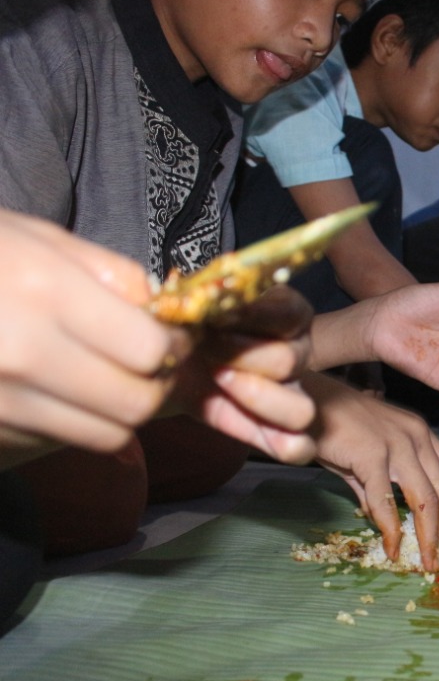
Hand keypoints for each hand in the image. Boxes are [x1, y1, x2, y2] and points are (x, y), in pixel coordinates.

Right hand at [0, 210, 181, 464]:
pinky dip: (73, 423)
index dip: (174, 347)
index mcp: (45, 292)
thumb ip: (113, 276)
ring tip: (107, 380)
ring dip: (120, 412)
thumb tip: (165, 315)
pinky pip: (57, 442)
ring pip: (104, 435)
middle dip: (156, 385)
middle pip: (135, 404)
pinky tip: (59, 391)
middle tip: (150, 366)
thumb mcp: (41, 239)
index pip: (149, 350)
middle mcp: (21, 353)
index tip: (172, 339)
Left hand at [167, 285, 316, 464]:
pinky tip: (238, 421)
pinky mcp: (280, 434)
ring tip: (219, 382)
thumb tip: (196, 298)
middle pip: (289, 362)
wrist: (160, 365)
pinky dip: (272, 442)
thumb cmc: (179, 328)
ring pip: (301, 410)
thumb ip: (202, 300)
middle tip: (205, 350)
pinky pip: (298, 448)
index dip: (254, 316)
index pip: (290, 314)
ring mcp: (293, 395)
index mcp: (286, 313)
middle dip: (241, 357)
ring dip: (255, 399)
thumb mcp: (189, 303)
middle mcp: (298, 353)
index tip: (215, 317)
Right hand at [305, 373, 438, 570]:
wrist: (306, 399)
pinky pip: (386, 500)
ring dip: (427, 535)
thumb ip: (377, 485)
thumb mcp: (366, 455)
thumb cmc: (334, 425)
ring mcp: (396, 445)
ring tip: (428, 561)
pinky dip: (391, 528)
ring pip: (423, 498)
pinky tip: (393, 547)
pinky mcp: (372, 455)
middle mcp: (416, 438)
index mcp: (420, 434)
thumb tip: (382, 517)